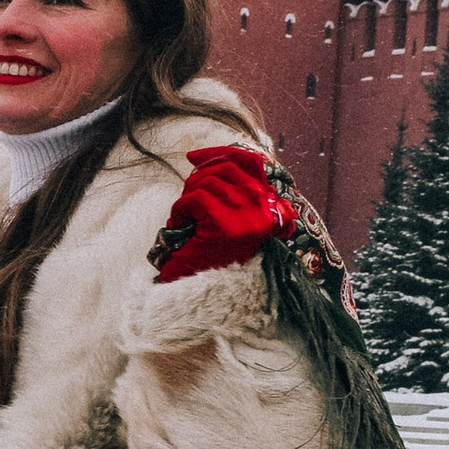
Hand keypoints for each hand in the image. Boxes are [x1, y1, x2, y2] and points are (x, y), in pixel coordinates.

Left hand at [152, 144, 298, 282]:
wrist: (204, 296)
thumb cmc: (213, 257)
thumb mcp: (227, 218)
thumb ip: (225, 188)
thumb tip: (198, 156)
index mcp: (268, 205)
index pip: (250, 161)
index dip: (219, 153)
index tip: (193, 157)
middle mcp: (263, 208)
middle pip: (222, 168)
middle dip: (196, 182)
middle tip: (188, 208)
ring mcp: (246, 216)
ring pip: (204, 183)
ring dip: (186, 199)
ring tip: (185, 221)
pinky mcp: (225, 225)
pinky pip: (194, 200)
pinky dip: (180, 211)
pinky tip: (182, 228)